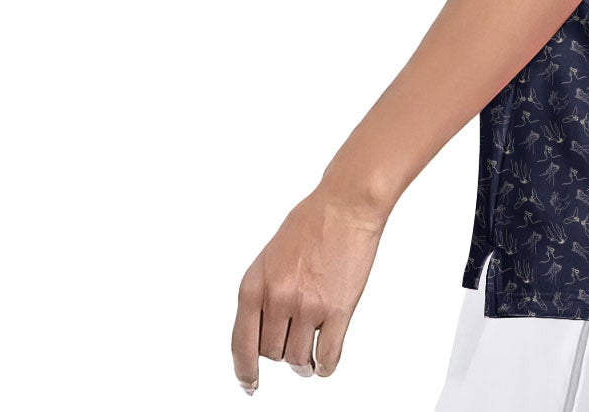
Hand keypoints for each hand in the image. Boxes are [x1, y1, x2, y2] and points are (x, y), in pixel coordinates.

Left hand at [231, 185, 387, 393]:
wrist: (347, 203)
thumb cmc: (312, 221)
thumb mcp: (270, 256)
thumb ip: (264, 291)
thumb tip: (264, 326)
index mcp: (254, 286)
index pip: (241, 345)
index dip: (245, 371)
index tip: (250, 384)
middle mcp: (278, 300)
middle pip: (272, 353)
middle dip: (282, 352)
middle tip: (293, 345)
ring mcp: (308, 307)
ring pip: (298, 359)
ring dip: (303, 363)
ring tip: (309, 359)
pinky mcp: (338, 309)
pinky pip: (328, 355)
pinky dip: (325, 366)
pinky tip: (325, 363)